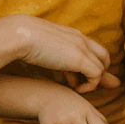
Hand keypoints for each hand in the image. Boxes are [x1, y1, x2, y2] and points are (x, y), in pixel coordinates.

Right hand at [0, 15, 119, 92]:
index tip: (76, 79)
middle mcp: (80, 38)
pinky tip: (74, 89)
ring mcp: (82, 47)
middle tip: (84, 86)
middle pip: (103, 56)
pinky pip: (97, 74)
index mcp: (72, 35)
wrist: (21, 36)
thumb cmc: (25, 43)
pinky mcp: (80, 58)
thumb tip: (62, 75)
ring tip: (76, 88)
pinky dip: (89, 85)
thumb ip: (56, 61)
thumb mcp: (45, 53)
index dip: (89, 65)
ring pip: (102, 66)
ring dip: (92, 80)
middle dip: (99, 73)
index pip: (92, 49)